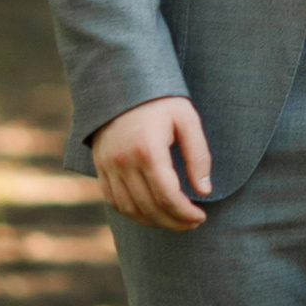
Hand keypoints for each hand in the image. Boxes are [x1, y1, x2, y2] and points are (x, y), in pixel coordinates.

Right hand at [92, 93, 210, 229]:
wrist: (121, 82)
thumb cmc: (160, 100)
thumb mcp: (187, 119)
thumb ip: (198, 156)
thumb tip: (204, 190)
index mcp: (148, 150)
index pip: (167, 197)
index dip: (185, 213)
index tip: (200, 216)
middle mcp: (124, 162)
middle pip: (149, 208)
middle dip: (174, 222)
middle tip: (192, 223)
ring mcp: (108, 166)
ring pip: (130, 210)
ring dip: (154, 222)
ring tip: (174, 221)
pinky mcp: (100, 167)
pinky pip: (114, 201)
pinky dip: (133, 213)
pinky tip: (151, 213)